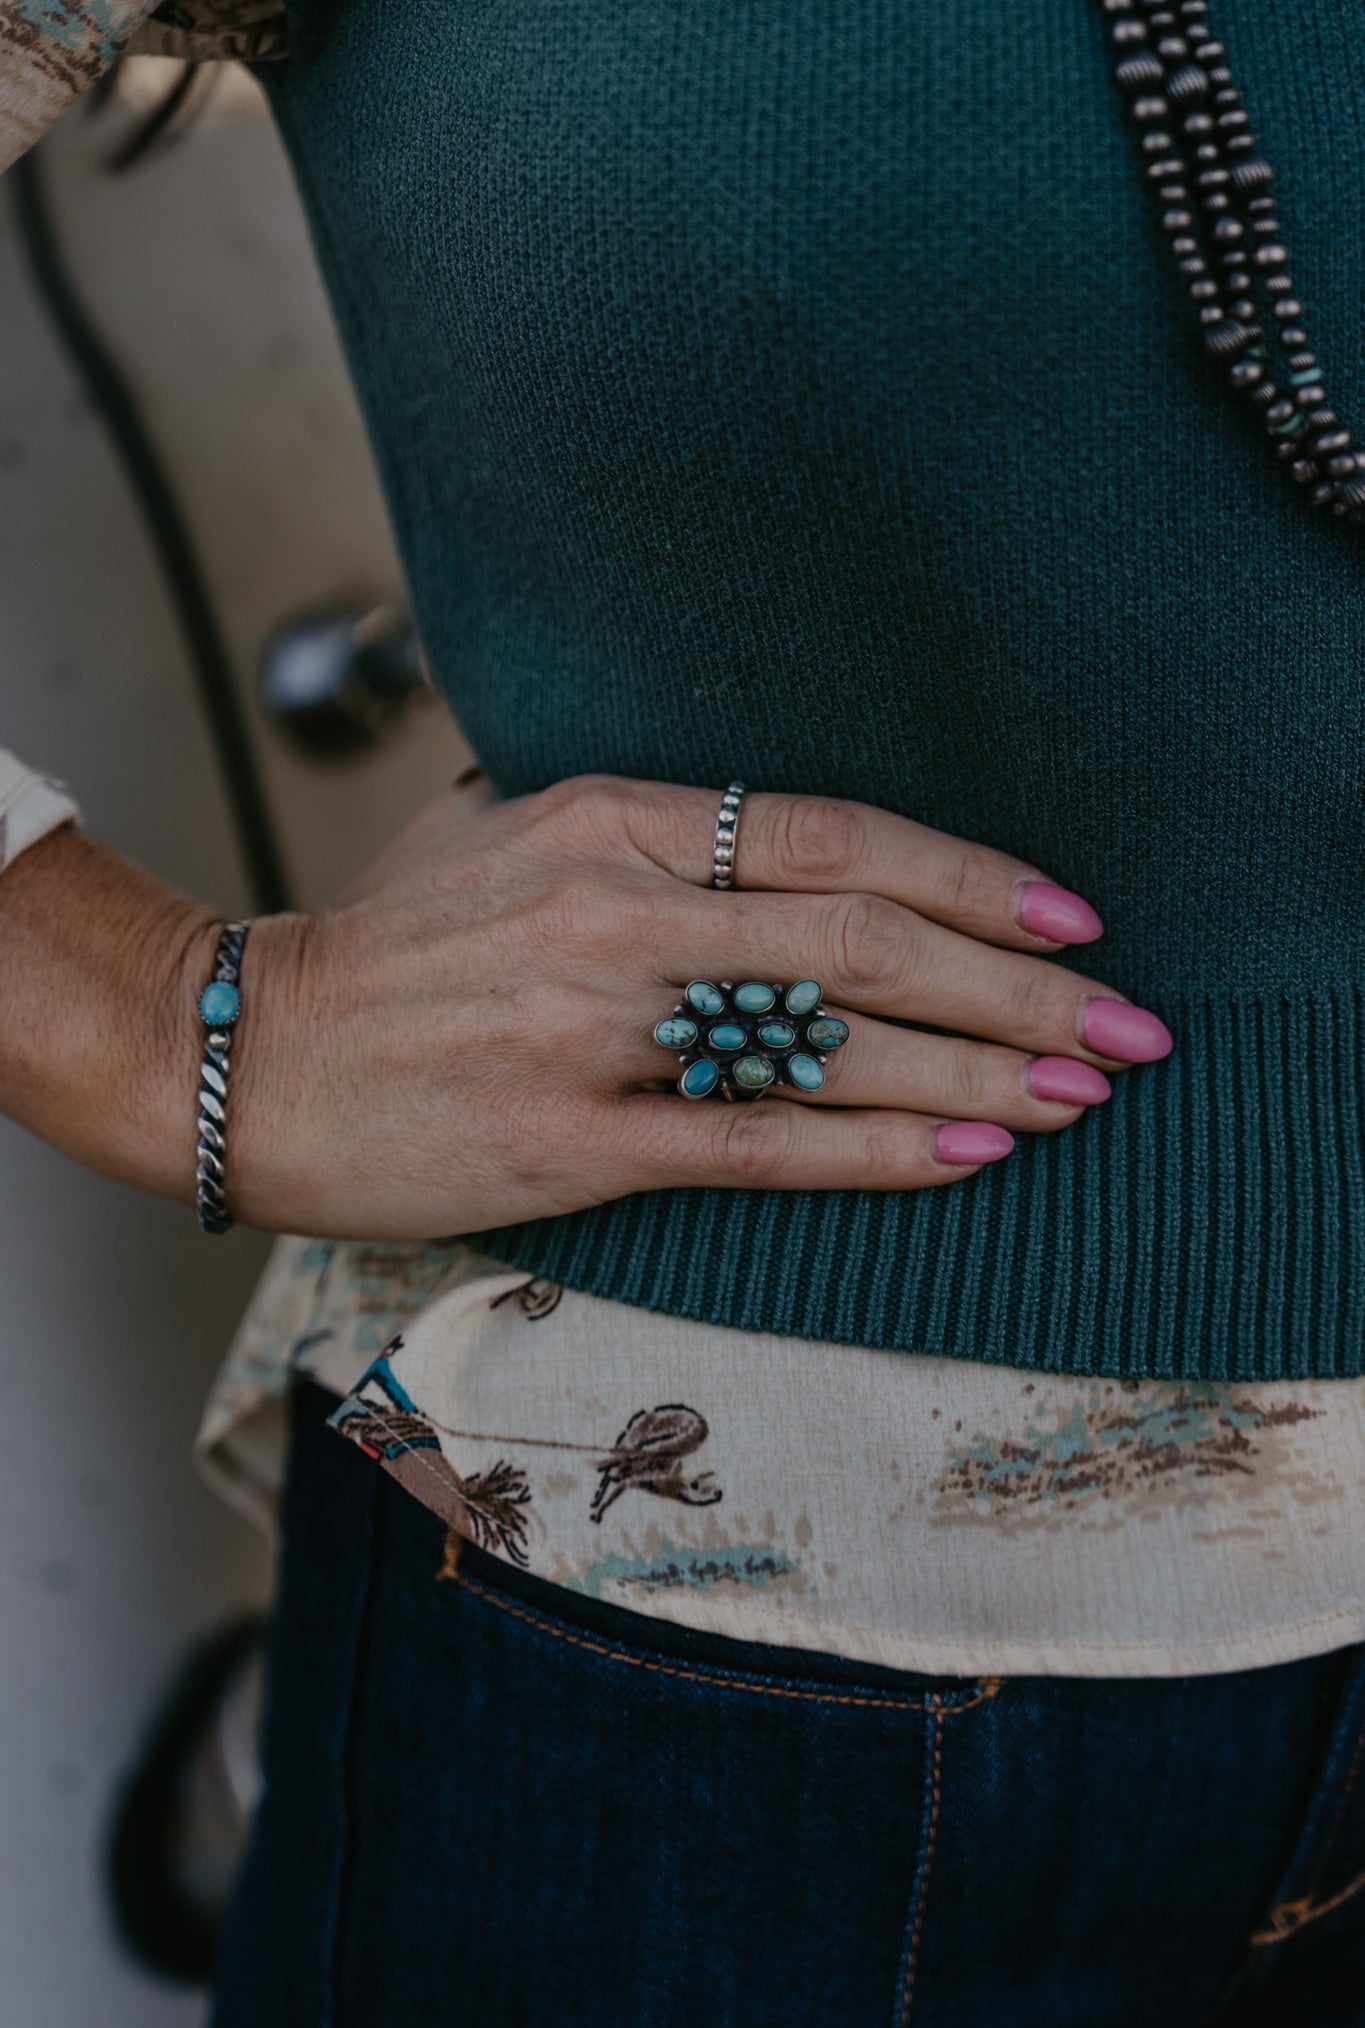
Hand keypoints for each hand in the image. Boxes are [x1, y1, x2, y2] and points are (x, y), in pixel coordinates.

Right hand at [230, 775, 1170, 1238]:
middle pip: (863, 940)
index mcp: (608, 823)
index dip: (967, 875)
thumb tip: (730, 824)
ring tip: (1084, 1091)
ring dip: (976, 1068)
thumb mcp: (488, 827)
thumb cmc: (379, 946)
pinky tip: (967, 1154)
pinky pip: (758, 1147)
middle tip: (1128, 1019)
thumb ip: (617, 818)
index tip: (1068, 913)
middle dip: (1020, 983)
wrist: (245, 1054)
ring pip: (829, 1045)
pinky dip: (875, 1150)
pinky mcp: (575, 1142)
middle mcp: (618, 914)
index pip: (831, 835)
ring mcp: (597, 1031)